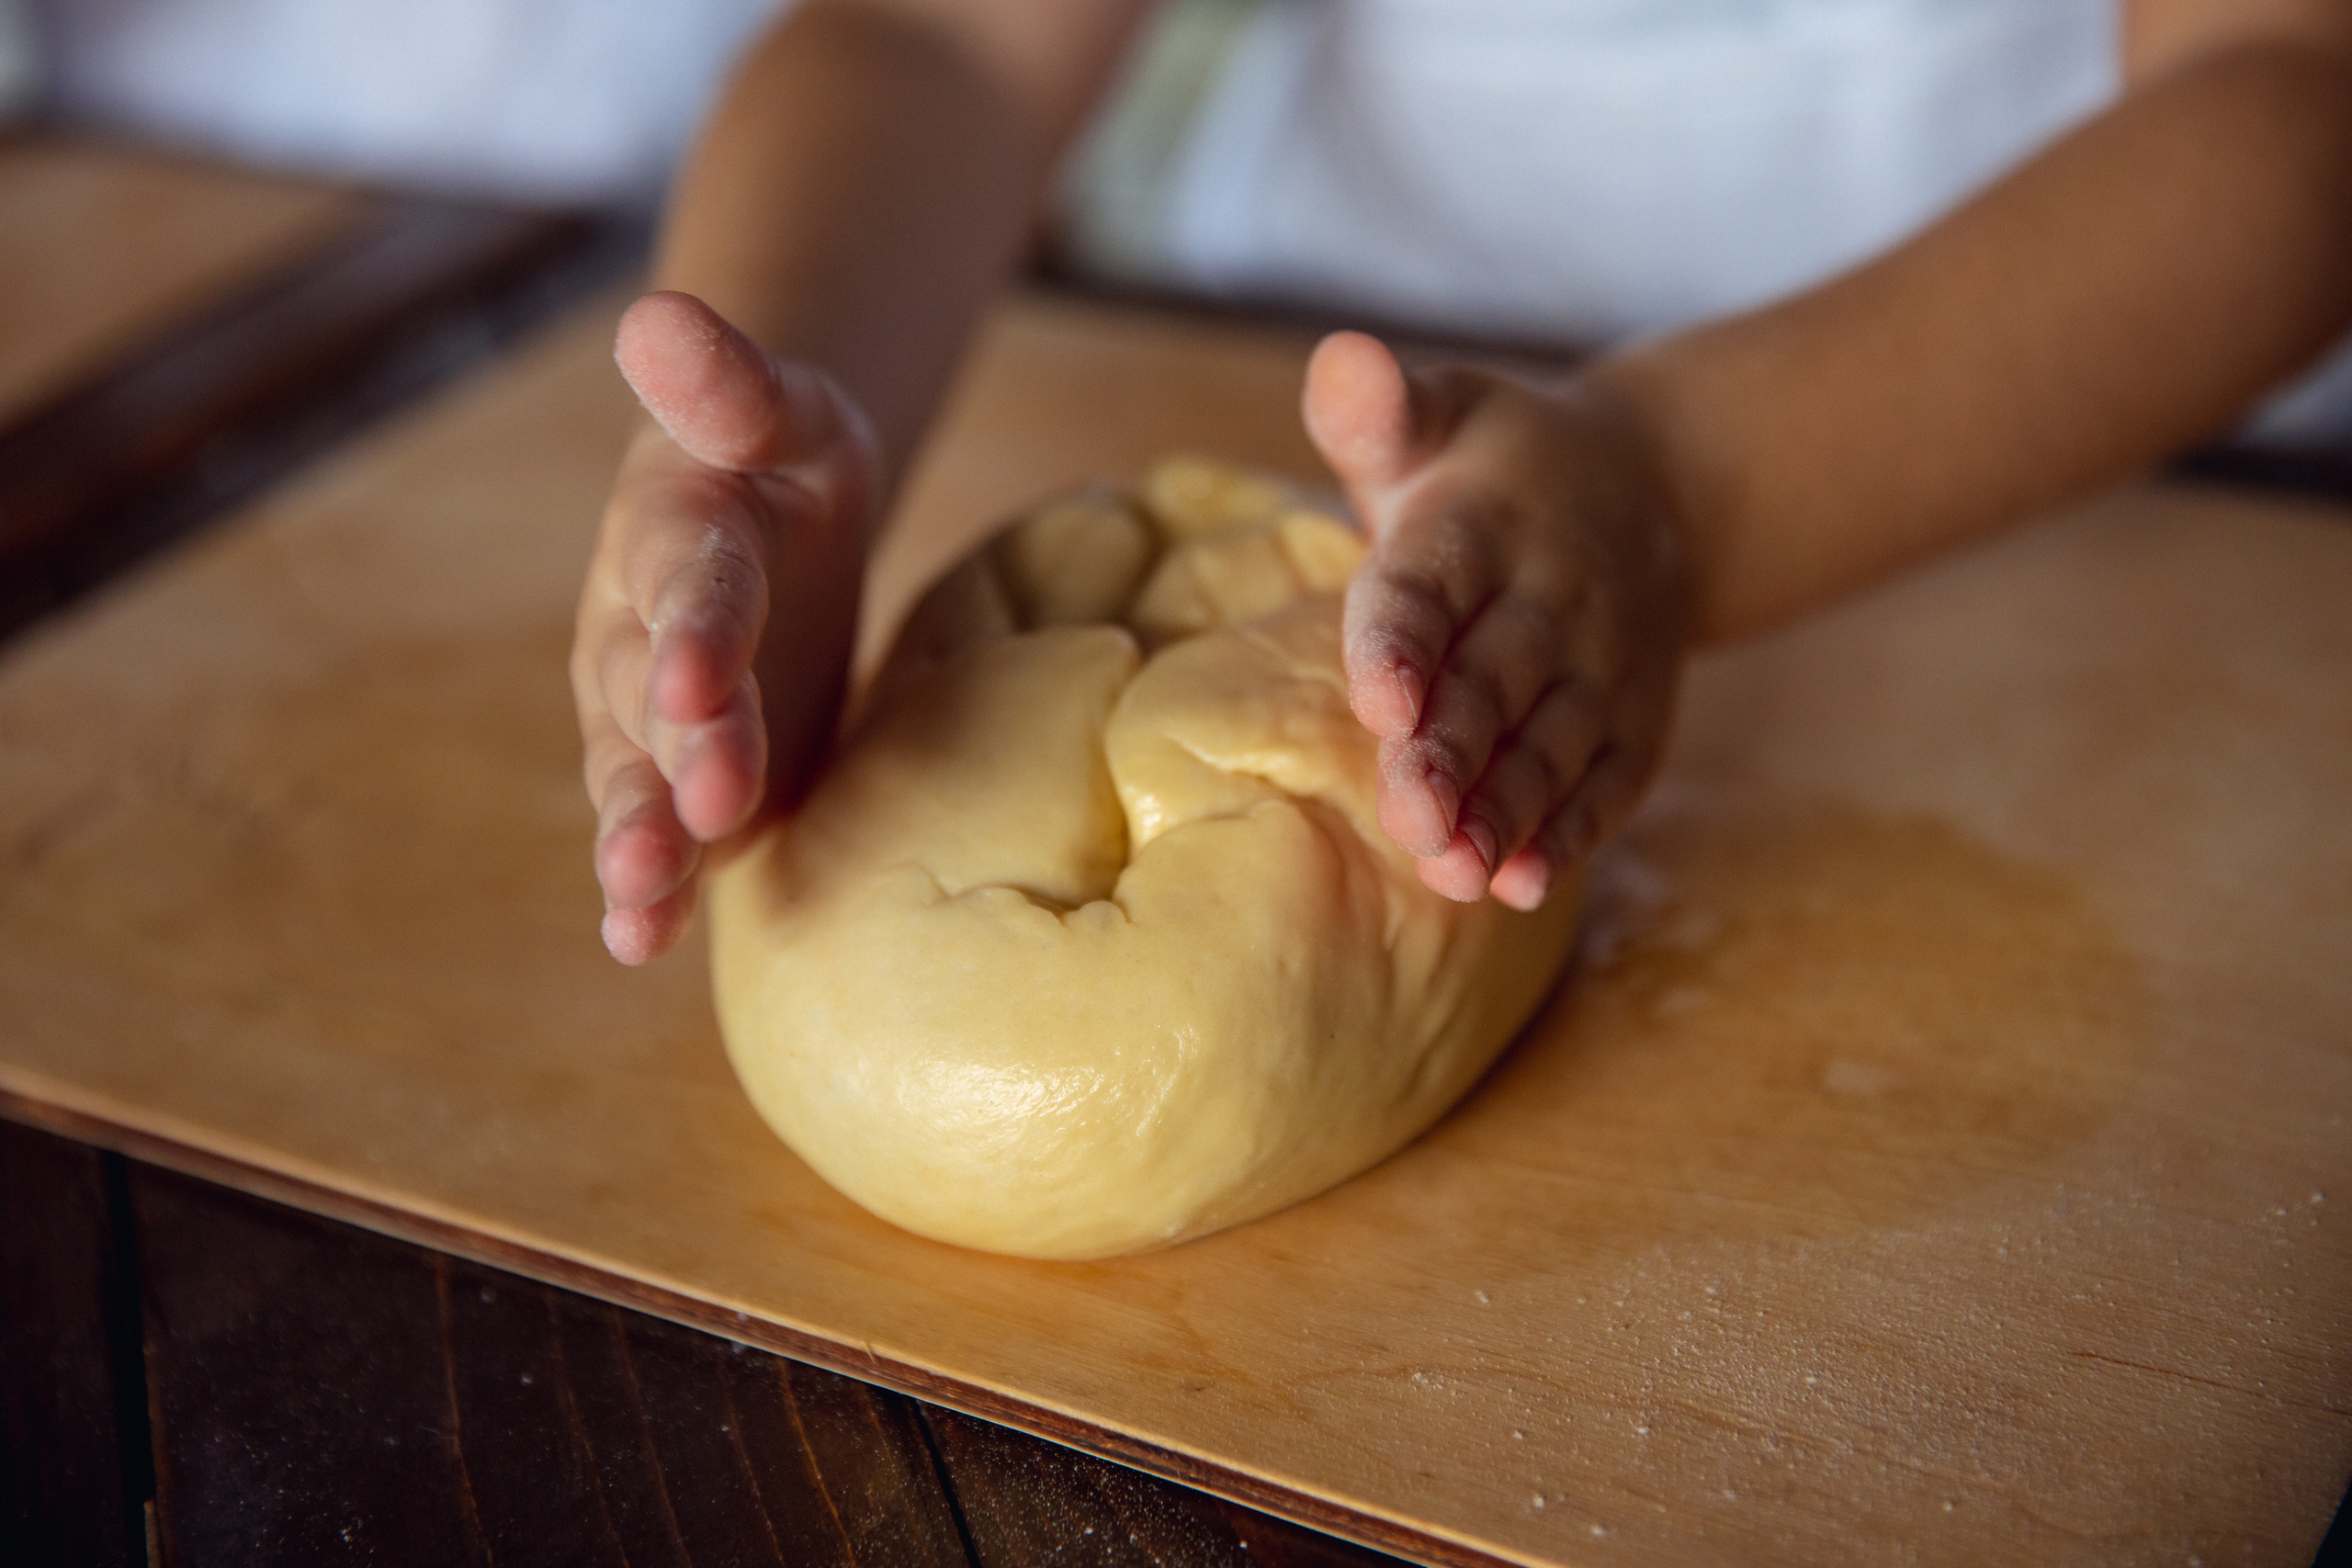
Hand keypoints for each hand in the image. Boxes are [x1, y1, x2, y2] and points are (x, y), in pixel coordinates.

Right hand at [572, 292, 879, 962]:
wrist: (770, 511)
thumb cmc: (782, 454)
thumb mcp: (779, 403)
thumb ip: (729, 380)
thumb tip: (656, 313)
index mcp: (676, 540)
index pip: (689, 587)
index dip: (694, 635)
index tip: (699, 685)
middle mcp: (642, 637)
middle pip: (656, 703)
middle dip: (676, 758)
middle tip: (701, 808)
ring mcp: (655, 719)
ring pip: (638, 783)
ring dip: (640, 842)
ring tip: (637, 906)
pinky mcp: (688, 779)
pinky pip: (665, 834)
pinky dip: (648, 888)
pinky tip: (640, 943)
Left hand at [1302, 332, 1692, 910]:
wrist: (1656, 492)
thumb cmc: (1492, 467)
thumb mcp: (1441, 411)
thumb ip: (1378, 406)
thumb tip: (1341, 361)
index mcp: (1481, 521)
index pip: (1431, 584)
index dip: (1407, 642)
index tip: (1384, 700)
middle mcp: (1550, 599)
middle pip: (1493, 685)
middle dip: (1453, 755)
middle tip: (1411, 818)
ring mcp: (1600, 668)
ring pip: (1549, 748)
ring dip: (1505, 813)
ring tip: (1455, 872)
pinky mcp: (1632, 725)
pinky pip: (1603, 784)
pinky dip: (1568, 835)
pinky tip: (1524, 885)